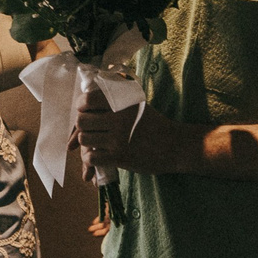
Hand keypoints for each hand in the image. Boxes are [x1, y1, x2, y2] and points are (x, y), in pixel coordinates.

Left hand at [76, 84, 200, 176]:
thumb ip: (118, 98)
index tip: (85, 110)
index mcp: (123, 102)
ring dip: (86, 143)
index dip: (81, 106)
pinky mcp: (120, 157)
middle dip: (82, 126)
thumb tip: (89, 98)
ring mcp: (119, 138)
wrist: (175, 146)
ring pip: (84, 139)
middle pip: (82, 121)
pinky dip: (90, 159)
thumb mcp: (138, 104)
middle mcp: (119, 118)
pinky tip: (98, 156)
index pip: (88, 100)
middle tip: (89, 129)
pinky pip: (91, 158)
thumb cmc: (154, 124)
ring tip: (94, 143)